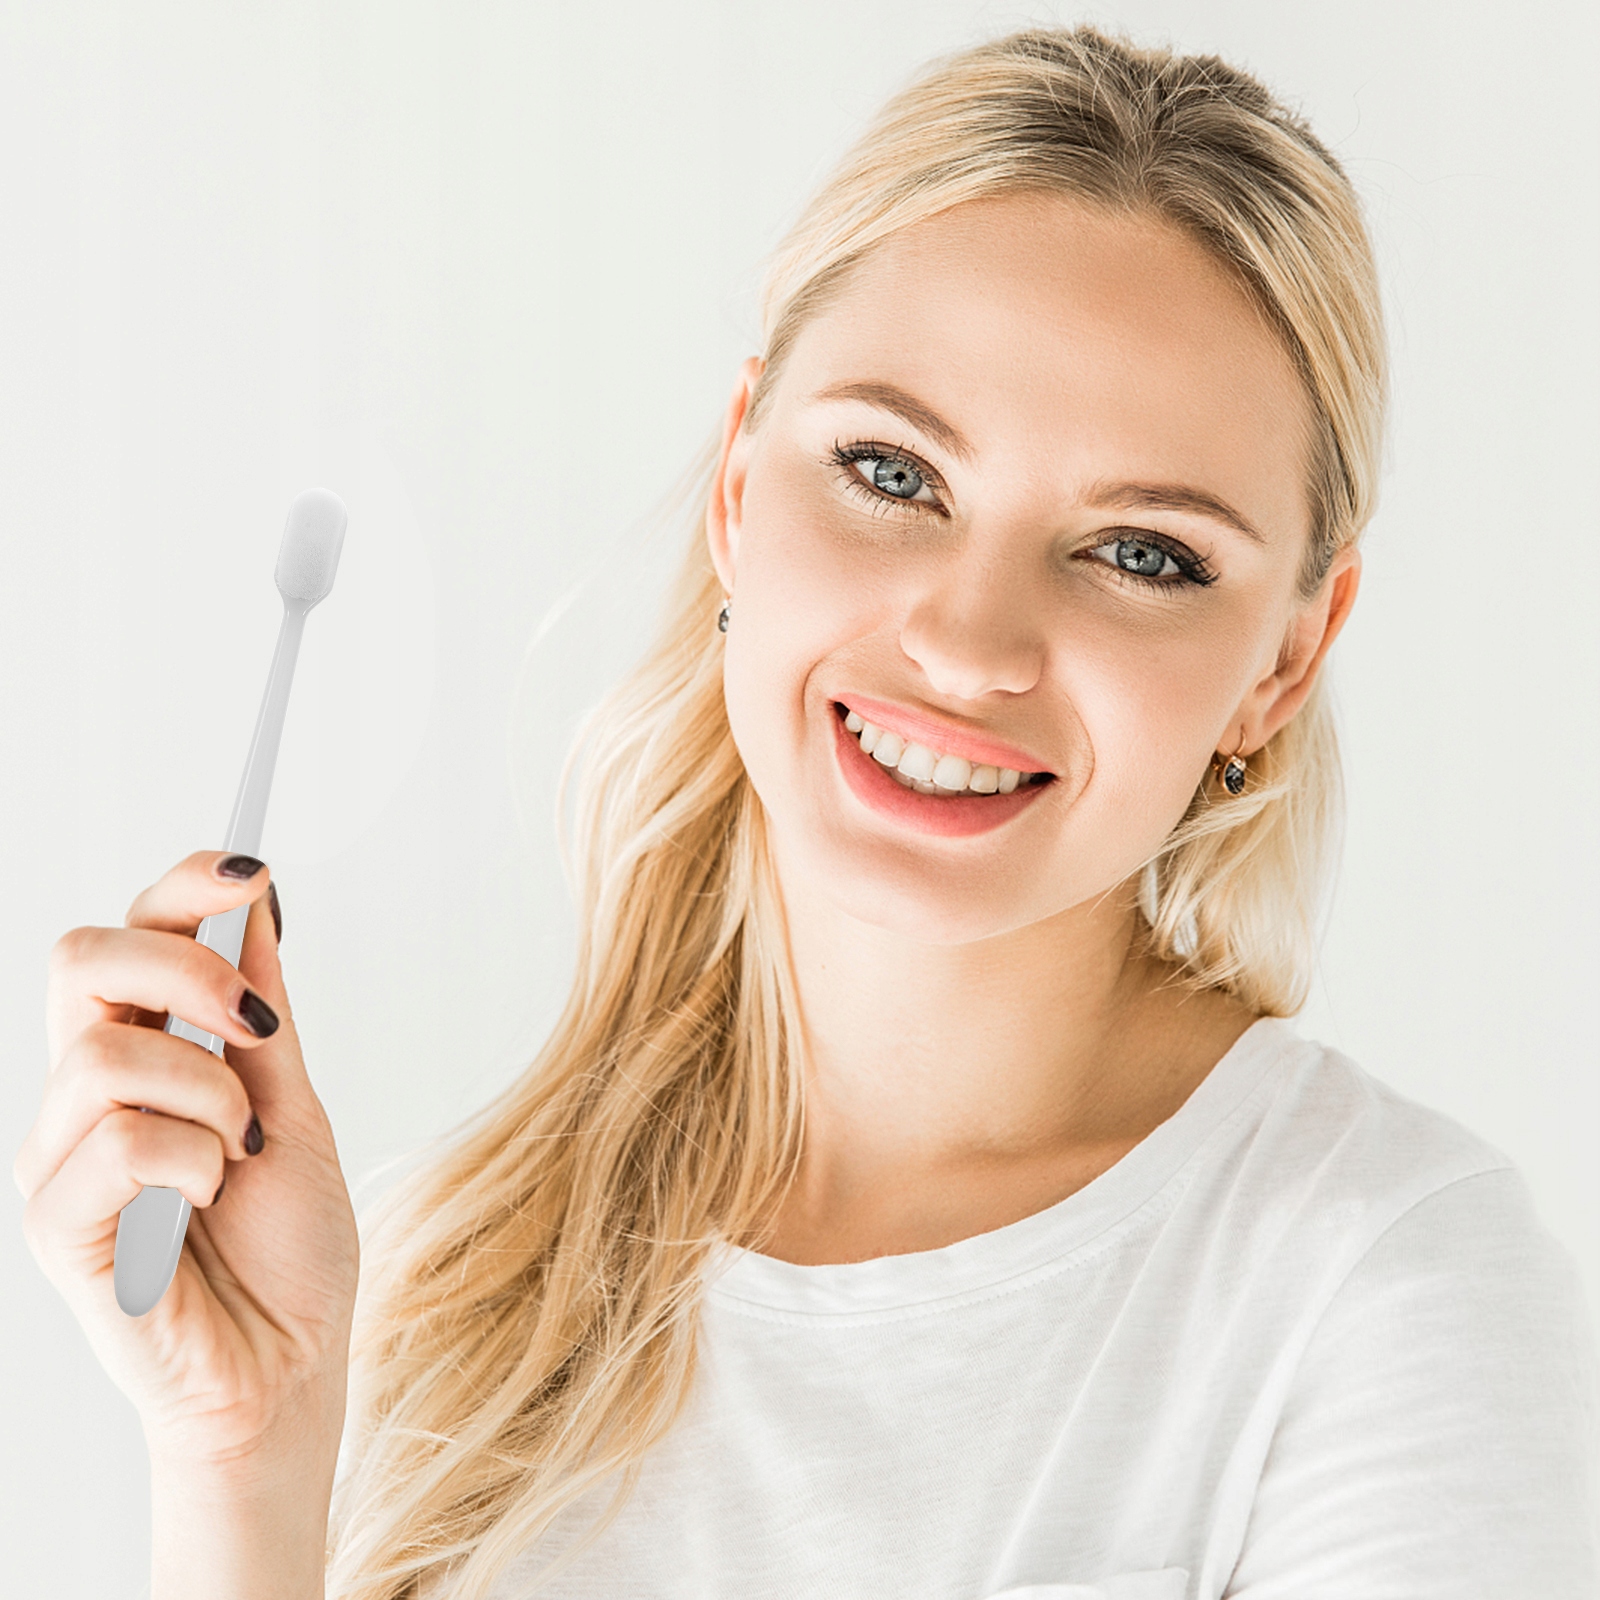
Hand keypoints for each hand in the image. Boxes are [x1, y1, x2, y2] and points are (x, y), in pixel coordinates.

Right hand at [15, 851, 358, 1474]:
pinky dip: (190, 1158)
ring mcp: (60, 1157)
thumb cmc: (287, 1245)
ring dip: (207, 1095)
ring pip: (105, 1051)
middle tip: (256, 1032)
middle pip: (80, 958)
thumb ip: (262, 1015)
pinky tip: (209, 1197)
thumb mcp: (291, 1104)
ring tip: (238, 1154)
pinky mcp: (56, 1225)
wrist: (292, 1364)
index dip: (182, 886)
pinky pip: (114, 1140)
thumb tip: (255, 906)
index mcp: (143, 1055)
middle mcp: (84, 1095)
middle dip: (186, 969)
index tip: (254, 870)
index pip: (129, 933)